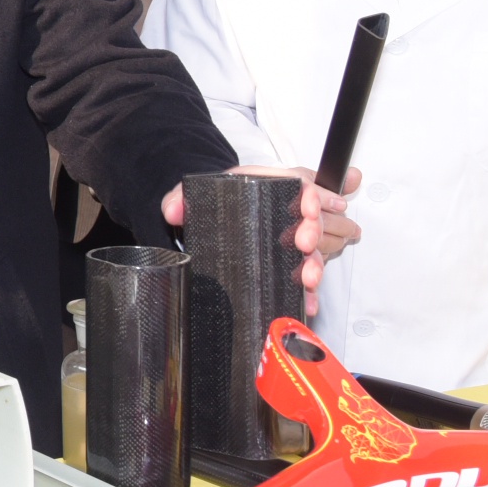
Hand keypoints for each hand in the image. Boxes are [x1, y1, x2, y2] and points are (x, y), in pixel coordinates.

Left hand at [162, 165, 361, 317]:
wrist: (211, 221)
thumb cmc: (213, 203)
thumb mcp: (194, 195)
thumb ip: (179, 199)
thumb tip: (172, 211)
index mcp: (269, 186)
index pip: (300, 185)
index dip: (311, 196)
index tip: (308, 208)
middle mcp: (286, 212)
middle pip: (313, 218)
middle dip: (314, 230)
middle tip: (304, 242)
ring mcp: (291, 238)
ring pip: (315, 250)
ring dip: (315, 264)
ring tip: (308, 276)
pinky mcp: (289, 263)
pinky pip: (304, 276)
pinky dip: (308, 291)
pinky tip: (307, 301)